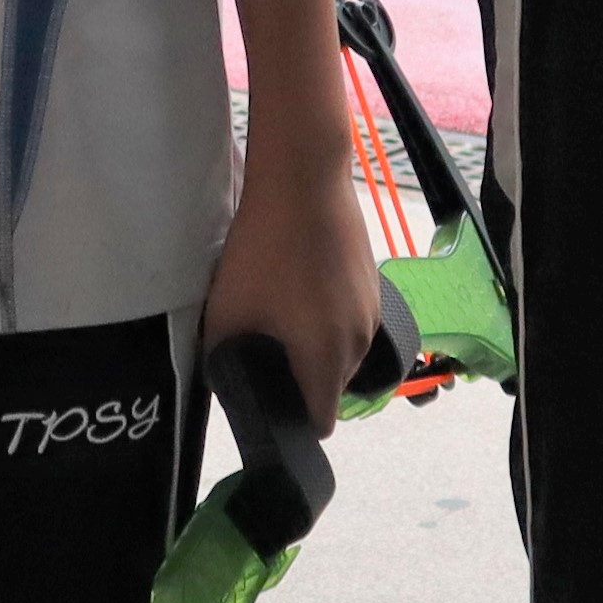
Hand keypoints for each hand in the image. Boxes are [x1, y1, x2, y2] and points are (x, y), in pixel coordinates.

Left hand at [196, 132, 381, 422]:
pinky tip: (300, 286)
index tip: (268, 402)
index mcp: (327, 360)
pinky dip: (329, 318)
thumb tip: (229, 381)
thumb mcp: (229, 311)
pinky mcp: (375, 284)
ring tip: (281, 313)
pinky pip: (351, 321)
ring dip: (316, 348)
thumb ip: (227, 360)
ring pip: (343, 353)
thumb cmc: (265, 249)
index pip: (320, 421)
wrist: (306, 180)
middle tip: (264, 350)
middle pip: (332, 387)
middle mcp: (359, 343)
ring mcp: (372, 312)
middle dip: (301, 380)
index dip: (292, 421)